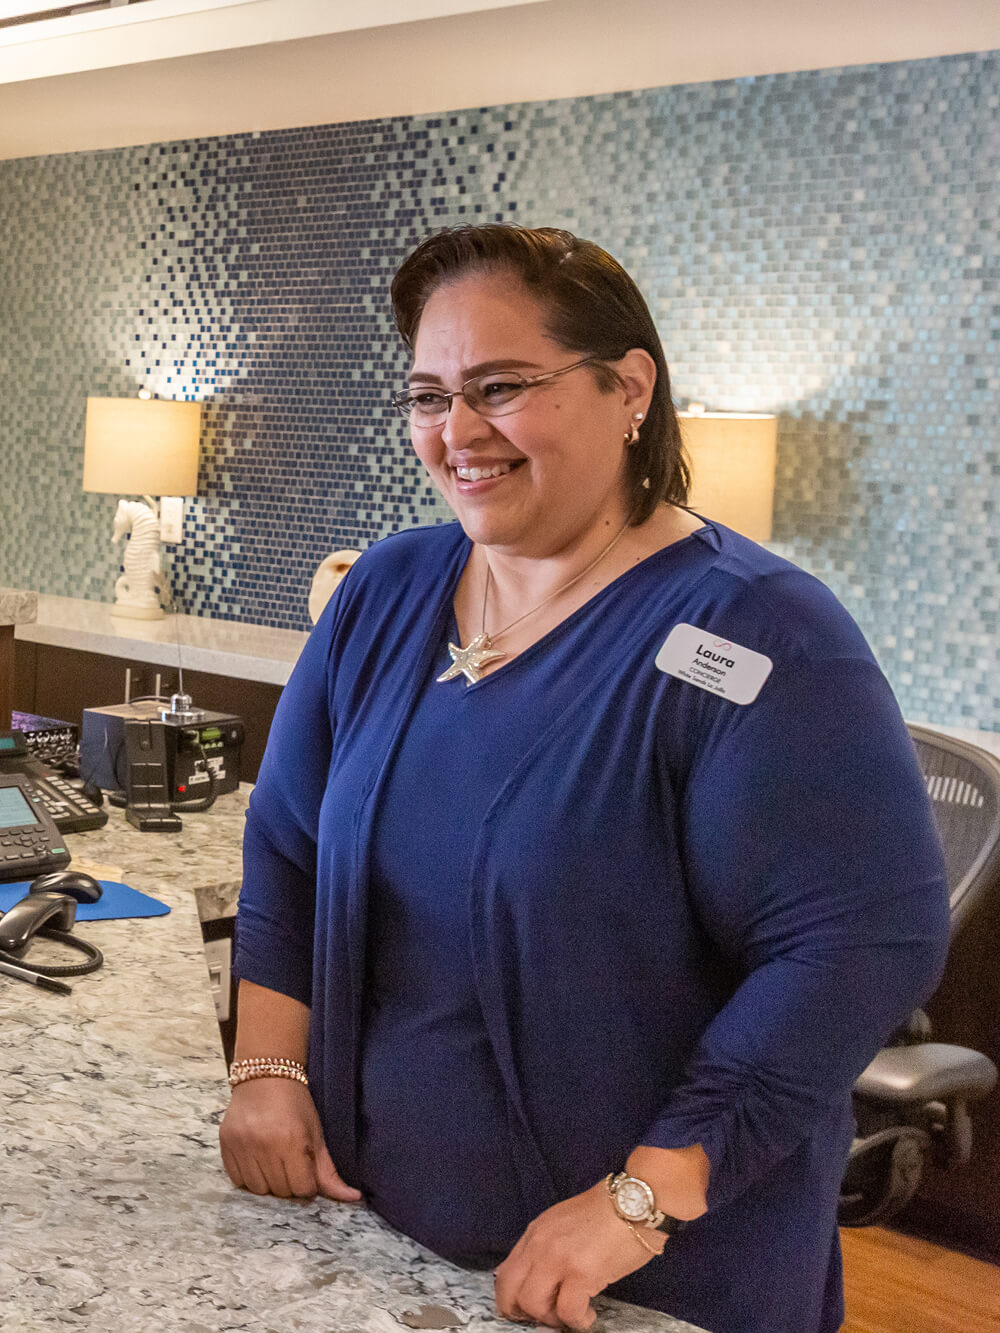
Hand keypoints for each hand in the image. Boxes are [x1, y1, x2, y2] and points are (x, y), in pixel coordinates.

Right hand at [219, 1077, 361, 1202]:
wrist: (264, 1076)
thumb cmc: (295, 1103)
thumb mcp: (316, 1133)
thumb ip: (329, 1171)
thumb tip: (353, 1198)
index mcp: (292, 1141)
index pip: (302, 1189)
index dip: (307, 1183)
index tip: (306, 1169)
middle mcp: (265, 1146)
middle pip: (280, 1192)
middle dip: (289, 1183)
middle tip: (290, 1163)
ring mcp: (242, 1146)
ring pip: (257, 1190)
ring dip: (268, 1182)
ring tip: (273, 1161)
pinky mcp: (225, 1145)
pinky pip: (237, 1180)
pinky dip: (248, 1177)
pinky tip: (256, 1160)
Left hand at [494, 1178, 662, 1329]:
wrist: (635, 1202)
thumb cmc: (606, 1212)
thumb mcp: (562, 1222)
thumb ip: (544, 1246)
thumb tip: (533, 1277)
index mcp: (535, 1232)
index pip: (504, 1273)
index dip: (510, 1299)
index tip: (525, 1310)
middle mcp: (540, 1244)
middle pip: (510, 1292)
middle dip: (523, 1314)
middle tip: (545, 1318)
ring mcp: (559, 1258)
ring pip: (534, 1305)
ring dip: (552, 1319)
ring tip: (571, 1314)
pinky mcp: (583, 1273)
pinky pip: (568, 1312)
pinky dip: (578, 1321)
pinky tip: (589, 1315)